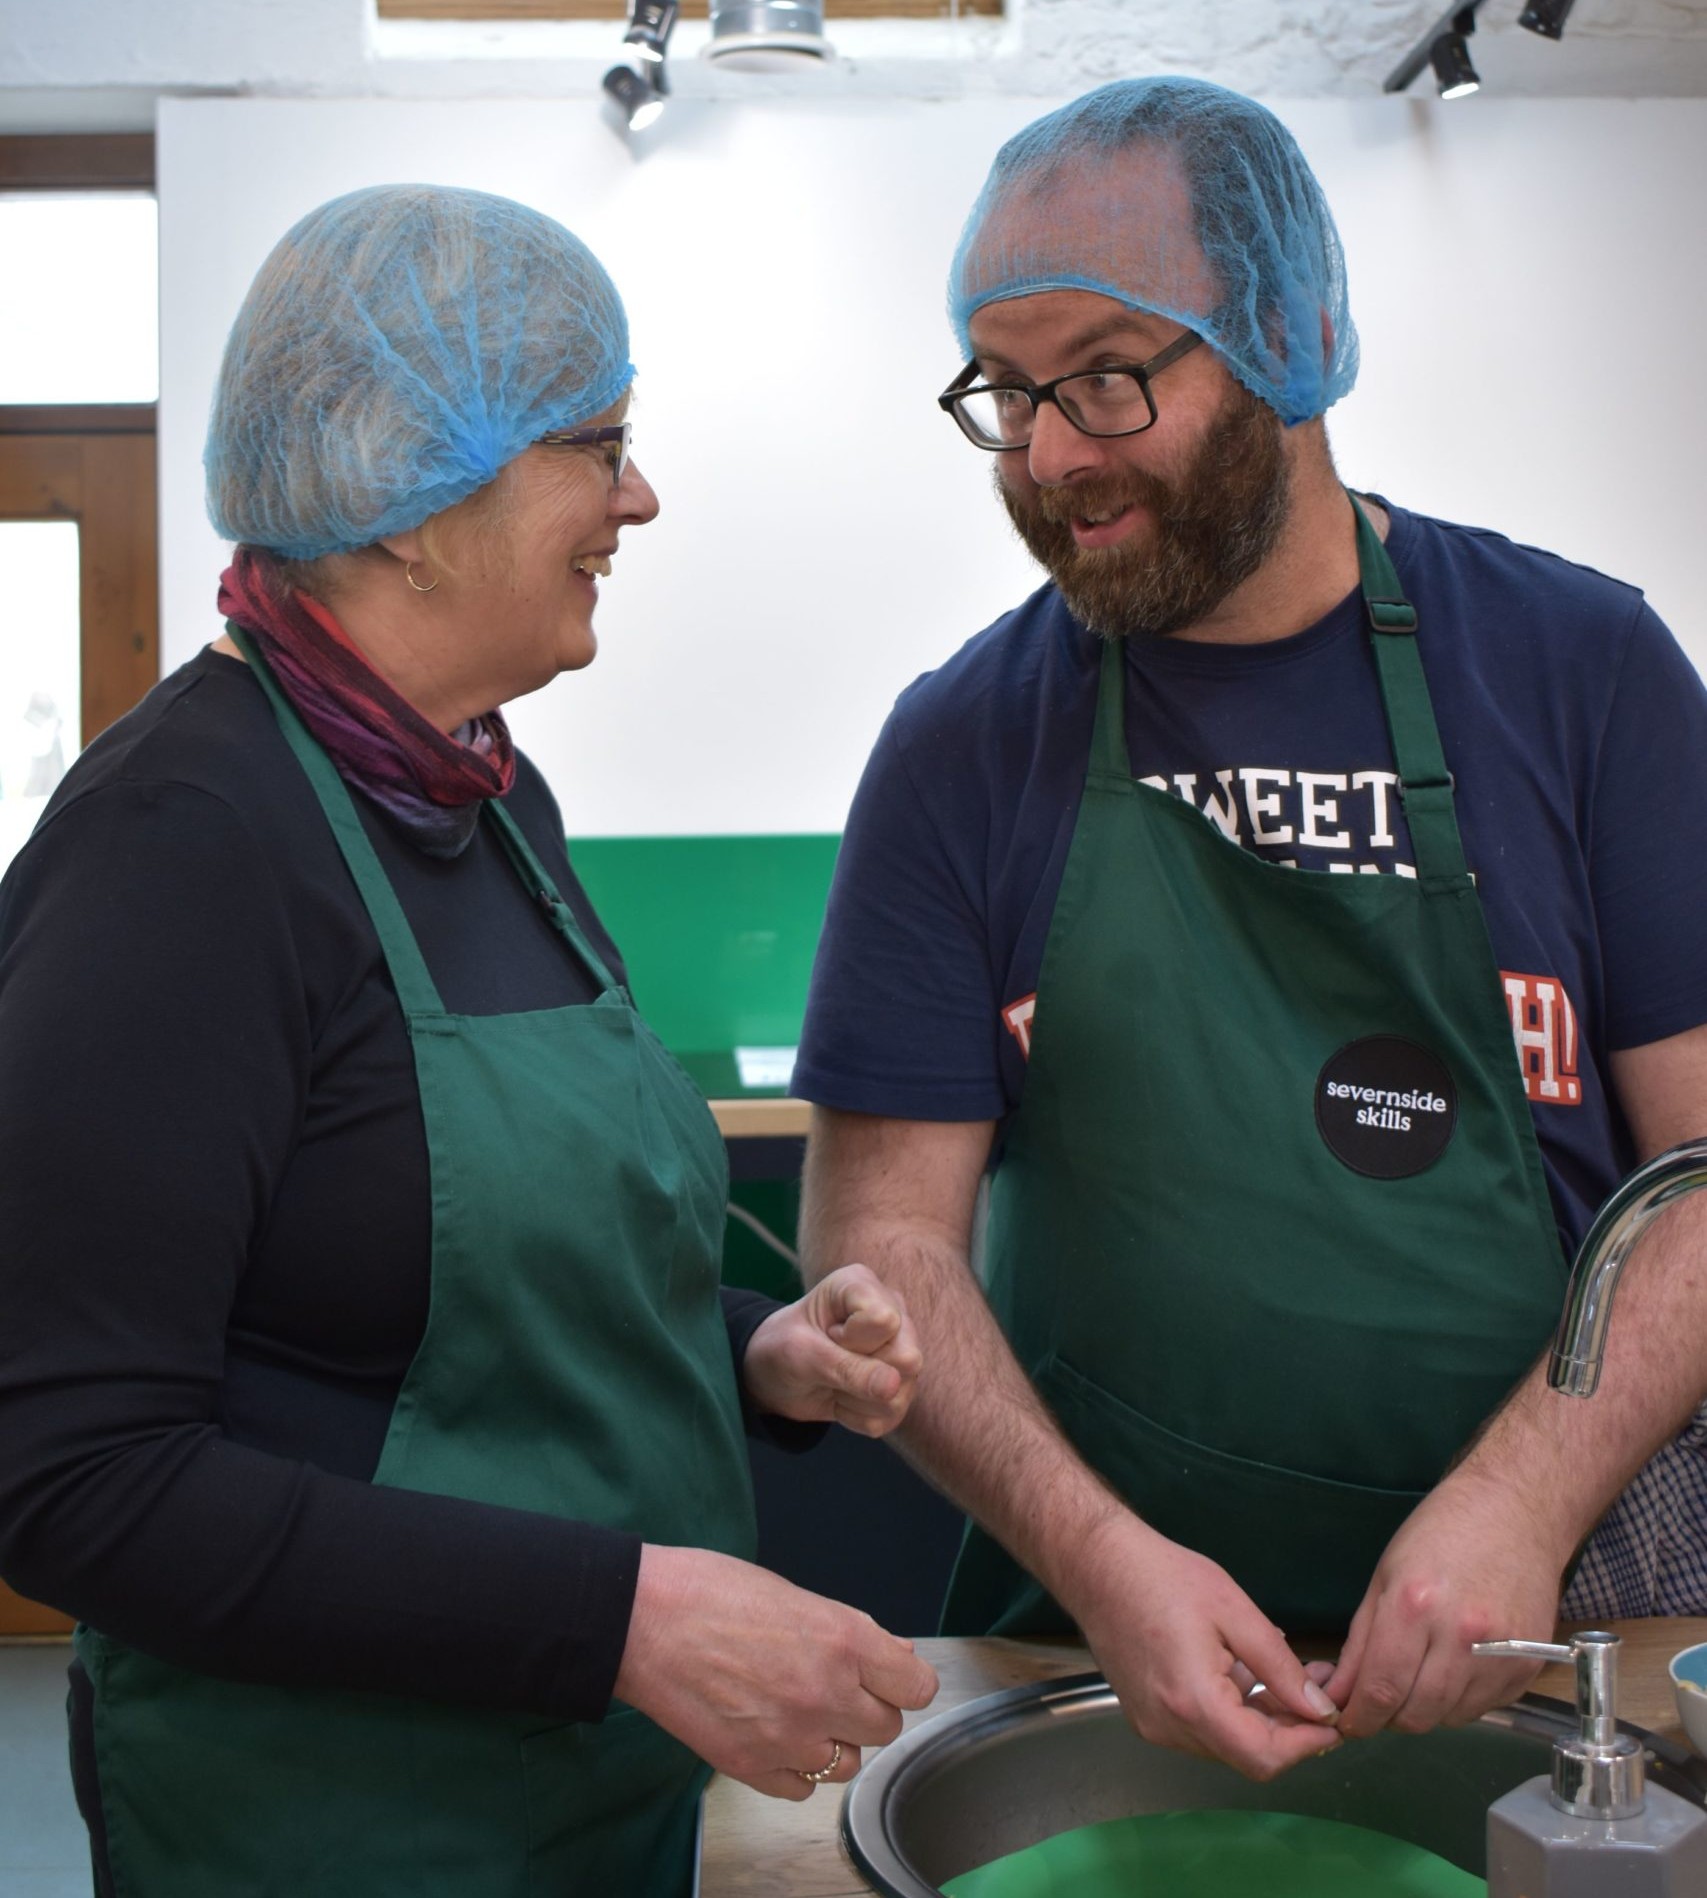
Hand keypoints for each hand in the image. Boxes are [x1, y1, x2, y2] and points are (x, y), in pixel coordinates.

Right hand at [614, 1544, 939, 1799]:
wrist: (641, 1620)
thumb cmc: (709, 1591)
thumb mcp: (794, 1594)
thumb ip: (851, 1633)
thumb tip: (897, 1655)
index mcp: (842, 1640)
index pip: (917, 1686)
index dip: (904, 1679)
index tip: (890, 1676)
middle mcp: (826, 1694)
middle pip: (886, 1726)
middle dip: (866, 1707)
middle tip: (833, 1685)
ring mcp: (789, 1737)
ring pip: (847, 1762)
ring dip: (832, 1739)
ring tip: (796, 1707)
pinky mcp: (752, 1767)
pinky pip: (802, 1787)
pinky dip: (794, 1767)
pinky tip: (772, 1732)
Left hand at [741, 1263, 923, 1436]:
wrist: (773, 1376)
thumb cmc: (783, 1347)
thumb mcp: (802, 1353)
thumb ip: (846, 1368)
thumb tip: (893, 1387)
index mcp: (863, 1286)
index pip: (884, 1321)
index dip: (852, 1341)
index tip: (828, 1336)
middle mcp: (891, 1312)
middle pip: (906, 1357)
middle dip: (860, 1373)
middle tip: (831, 1360)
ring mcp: (900, 1349)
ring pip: (903, 1390)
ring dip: (856, 1398)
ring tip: (834, 1379)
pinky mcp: (899, 1386)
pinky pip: (891, 1414)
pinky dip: (858, 1416)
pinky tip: (842, 1396)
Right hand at [1061, 1511, 1343, 1781]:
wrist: (1097, 1565)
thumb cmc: (1163, 1576)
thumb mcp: (1234, 1612)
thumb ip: (1280, 1667)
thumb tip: (1320, 1709)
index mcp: (1194, 1704)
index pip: (1264, 1758)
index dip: (1306, 1744)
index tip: (1332, 1717)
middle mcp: (1170, 1729)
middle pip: (1246, 1755)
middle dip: (1289, 1728)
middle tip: (1317, 1686)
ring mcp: (1153, 1726)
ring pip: (1225, 1744)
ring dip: (1261, 1720)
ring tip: (1284, 1673)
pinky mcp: (1145, 1716)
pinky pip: (1201, 1729)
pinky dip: (1231, 1712)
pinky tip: (1240, 1672)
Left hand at [1324, 1469, 1568, 1738]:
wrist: (1515, 1513)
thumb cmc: (1439, 1534)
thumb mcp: (1384, 1576)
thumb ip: (1360, 1641)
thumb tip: (1339, 1694)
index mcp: (1414, 1606)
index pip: (1380, 1690)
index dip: (1358, 1717)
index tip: (1347, 1723)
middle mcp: (1460, 1638)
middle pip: (1416, 1715)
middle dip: (1387, 1719)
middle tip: (1379, 1702)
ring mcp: (1500, 1657)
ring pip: (1449, 1719)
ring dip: (1424, 1711)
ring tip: (1416, 1680)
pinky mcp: (1528, 1670)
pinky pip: (1482, 1709)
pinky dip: (1458, 1703)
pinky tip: (1451, 1672)